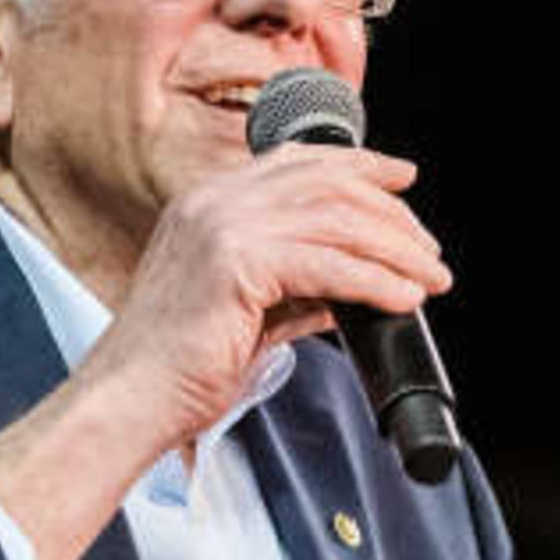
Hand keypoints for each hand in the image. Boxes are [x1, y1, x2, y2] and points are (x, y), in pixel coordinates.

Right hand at [75, 143, 453, 456]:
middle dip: (390, 213)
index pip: (297, 161)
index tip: (403, 178)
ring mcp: (221, 225)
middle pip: (327, 182)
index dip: (359, 164)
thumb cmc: (177, 368)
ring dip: (395, 249)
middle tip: (428, 250)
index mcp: (207, 202)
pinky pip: (328, 264)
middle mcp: (212, 201)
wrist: (129, 399)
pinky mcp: (235, 263)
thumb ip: (297, 290)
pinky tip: (401, 299)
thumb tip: (350, 289)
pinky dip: (375, 281)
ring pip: (337, 218)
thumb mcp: (248, 313)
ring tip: (430, 279)